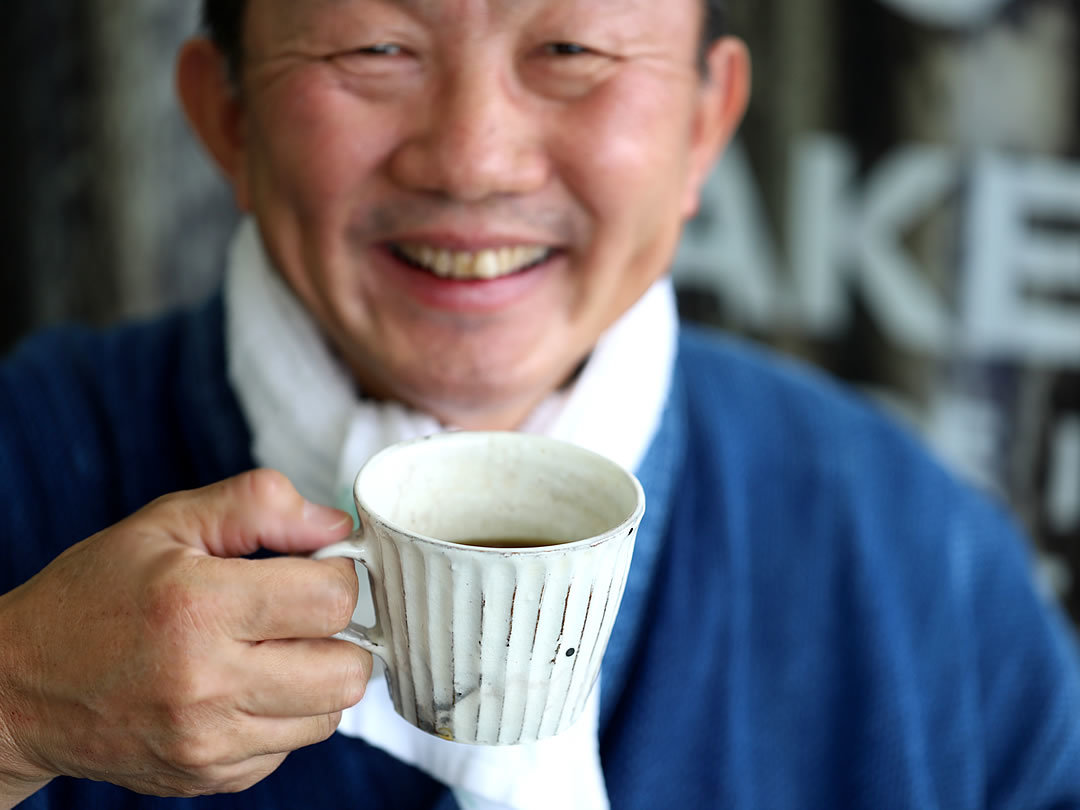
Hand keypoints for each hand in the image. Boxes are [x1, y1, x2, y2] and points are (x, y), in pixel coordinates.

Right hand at [0, 470, 368, 802]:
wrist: (19, 690)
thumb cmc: (93, 597)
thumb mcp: (167, 522)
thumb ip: (259, 506)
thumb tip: (335, 526)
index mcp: (197, 607)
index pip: (332, 599)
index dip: (336, 574)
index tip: (313, 568)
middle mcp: (206, 684)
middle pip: (346, 670)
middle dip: (339, 633)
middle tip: (300, 613)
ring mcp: (209, 742)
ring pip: (329, 715)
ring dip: (316, 677)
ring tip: (270, 649)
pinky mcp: (212, 778)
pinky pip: (290, 745)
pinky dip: (283, 714)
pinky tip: (242, 686)